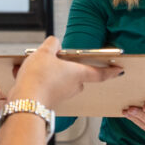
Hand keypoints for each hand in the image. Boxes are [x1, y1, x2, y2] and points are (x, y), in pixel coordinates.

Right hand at [9, 36, 123, 106]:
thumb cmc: (38, 78)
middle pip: (76, 74)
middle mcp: (74, 86)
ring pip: (60, 80)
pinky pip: (48, 86)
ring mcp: (63, 95)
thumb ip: (52, 44)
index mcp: (78, 73)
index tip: (119, 70)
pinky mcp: (51, 100)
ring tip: (33, 66)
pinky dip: (40, 80)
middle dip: (67, 66)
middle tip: (53, 58)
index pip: (99, 73)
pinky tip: (25, 76)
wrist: (25, 101)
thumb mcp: (44, 52)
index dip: (110, 70)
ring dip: (50, 73)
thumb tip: (55, 43)